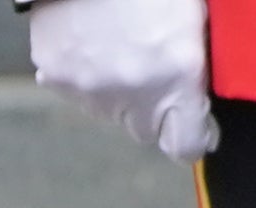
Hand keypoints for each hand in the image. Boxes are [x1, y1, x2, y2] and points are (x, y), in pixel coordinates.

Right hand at [17, 0, 213, 157]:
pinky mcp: (55, 75)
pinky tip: (95, 39)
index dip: (196, 136)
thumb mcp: (196, 14)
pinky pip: (77, 90)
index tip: (200, 124)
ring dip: (120, 89)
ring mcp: (88, 87)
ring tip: (122, 43)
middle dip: (155, 108)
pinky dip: (88, 72)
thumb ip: (198, 60)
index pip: (186, 144)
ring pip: (110, 111)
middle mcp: (131, 90)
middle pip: (145, 130)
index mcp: (178, 72)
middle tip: (158, 66)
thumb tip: (198, 95)